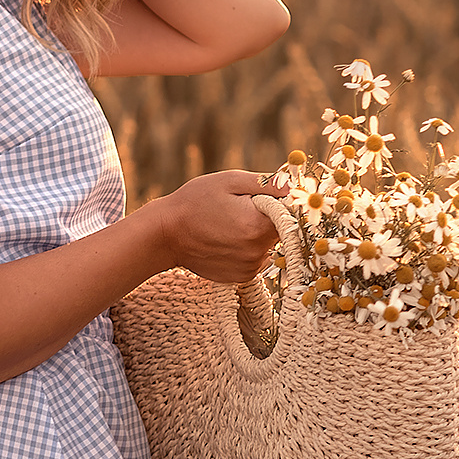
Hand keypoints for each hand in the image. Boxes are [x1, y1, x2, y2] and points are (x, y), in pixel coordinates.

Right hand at [155, 171, 287, 282]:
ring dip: (257, 235)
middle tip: (240, 209)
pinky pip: (256, 259)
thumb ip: (266, 183)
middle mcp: (258, 251)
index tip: (264, 198)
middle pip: (281, 231)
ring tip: (229, 225)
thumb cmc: (194, 202)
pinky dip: (248, 249)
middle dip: (268, 218)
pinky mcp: (242, 277)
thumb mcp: (229, 181)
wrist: (165, 235)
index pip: (291, 214)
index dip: (281, 203)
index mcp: (258, 225)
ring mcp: (250, 267)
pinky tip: (226, 240)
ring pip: (269, 246)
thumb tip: (294, 186)